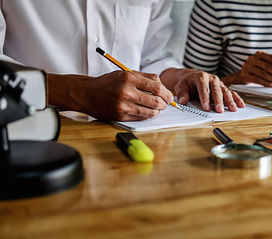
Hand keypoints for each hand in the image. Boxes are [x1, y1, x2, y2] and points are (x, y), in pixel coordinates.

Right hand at [48, 71, 173, 120]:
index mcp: (129, 78)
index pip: (156, 87)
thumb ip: (145, 78)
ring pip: (150, 111)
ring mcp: (123, 105)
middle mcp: (126, 92)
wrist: (87, 93)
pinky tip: (147, 111)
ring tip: (157, 108)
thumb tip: (163, 87)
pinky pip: (141, 117)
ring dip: (157, 111)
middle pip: (156, 101)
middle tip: (165, 103)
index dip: (167, 93)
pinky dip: (148, 115)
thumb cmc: (108, 83)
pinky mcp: (120, 116)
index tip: (170, 96)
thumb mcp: (125, 73)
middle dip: (164, 103)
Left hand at [161, 68, 244, 112]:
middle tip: (219, 110)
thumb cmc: (187, 83)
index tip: (206, 107)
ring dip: (229, 101)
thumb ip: (182, 93)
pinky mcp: (223, 88)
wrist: (191, 78)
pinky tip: (241, 105)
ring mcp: (219, 83)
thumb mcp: (180, 86)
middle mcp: (212, 79)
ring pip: (225, 91)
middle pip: (216, 90)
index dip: (205, 98)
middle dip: (218, 101)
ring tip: (232, 109)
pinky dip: (236, 99)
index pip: (203, 88)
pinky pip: (231, 93)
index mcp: (201, 77)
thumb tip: (183, 100)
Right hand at [239, 51, 271, 86]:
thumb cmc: (258, 68)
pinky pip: (257, 80)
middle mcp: (252, 59)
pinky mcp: (244, 75)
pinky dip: (266, 83)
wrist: (243, 74)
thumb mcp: (267, 63)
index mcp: (259, 54)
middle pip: (268, 66)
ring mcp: (247, 67)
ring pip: (263, 74)